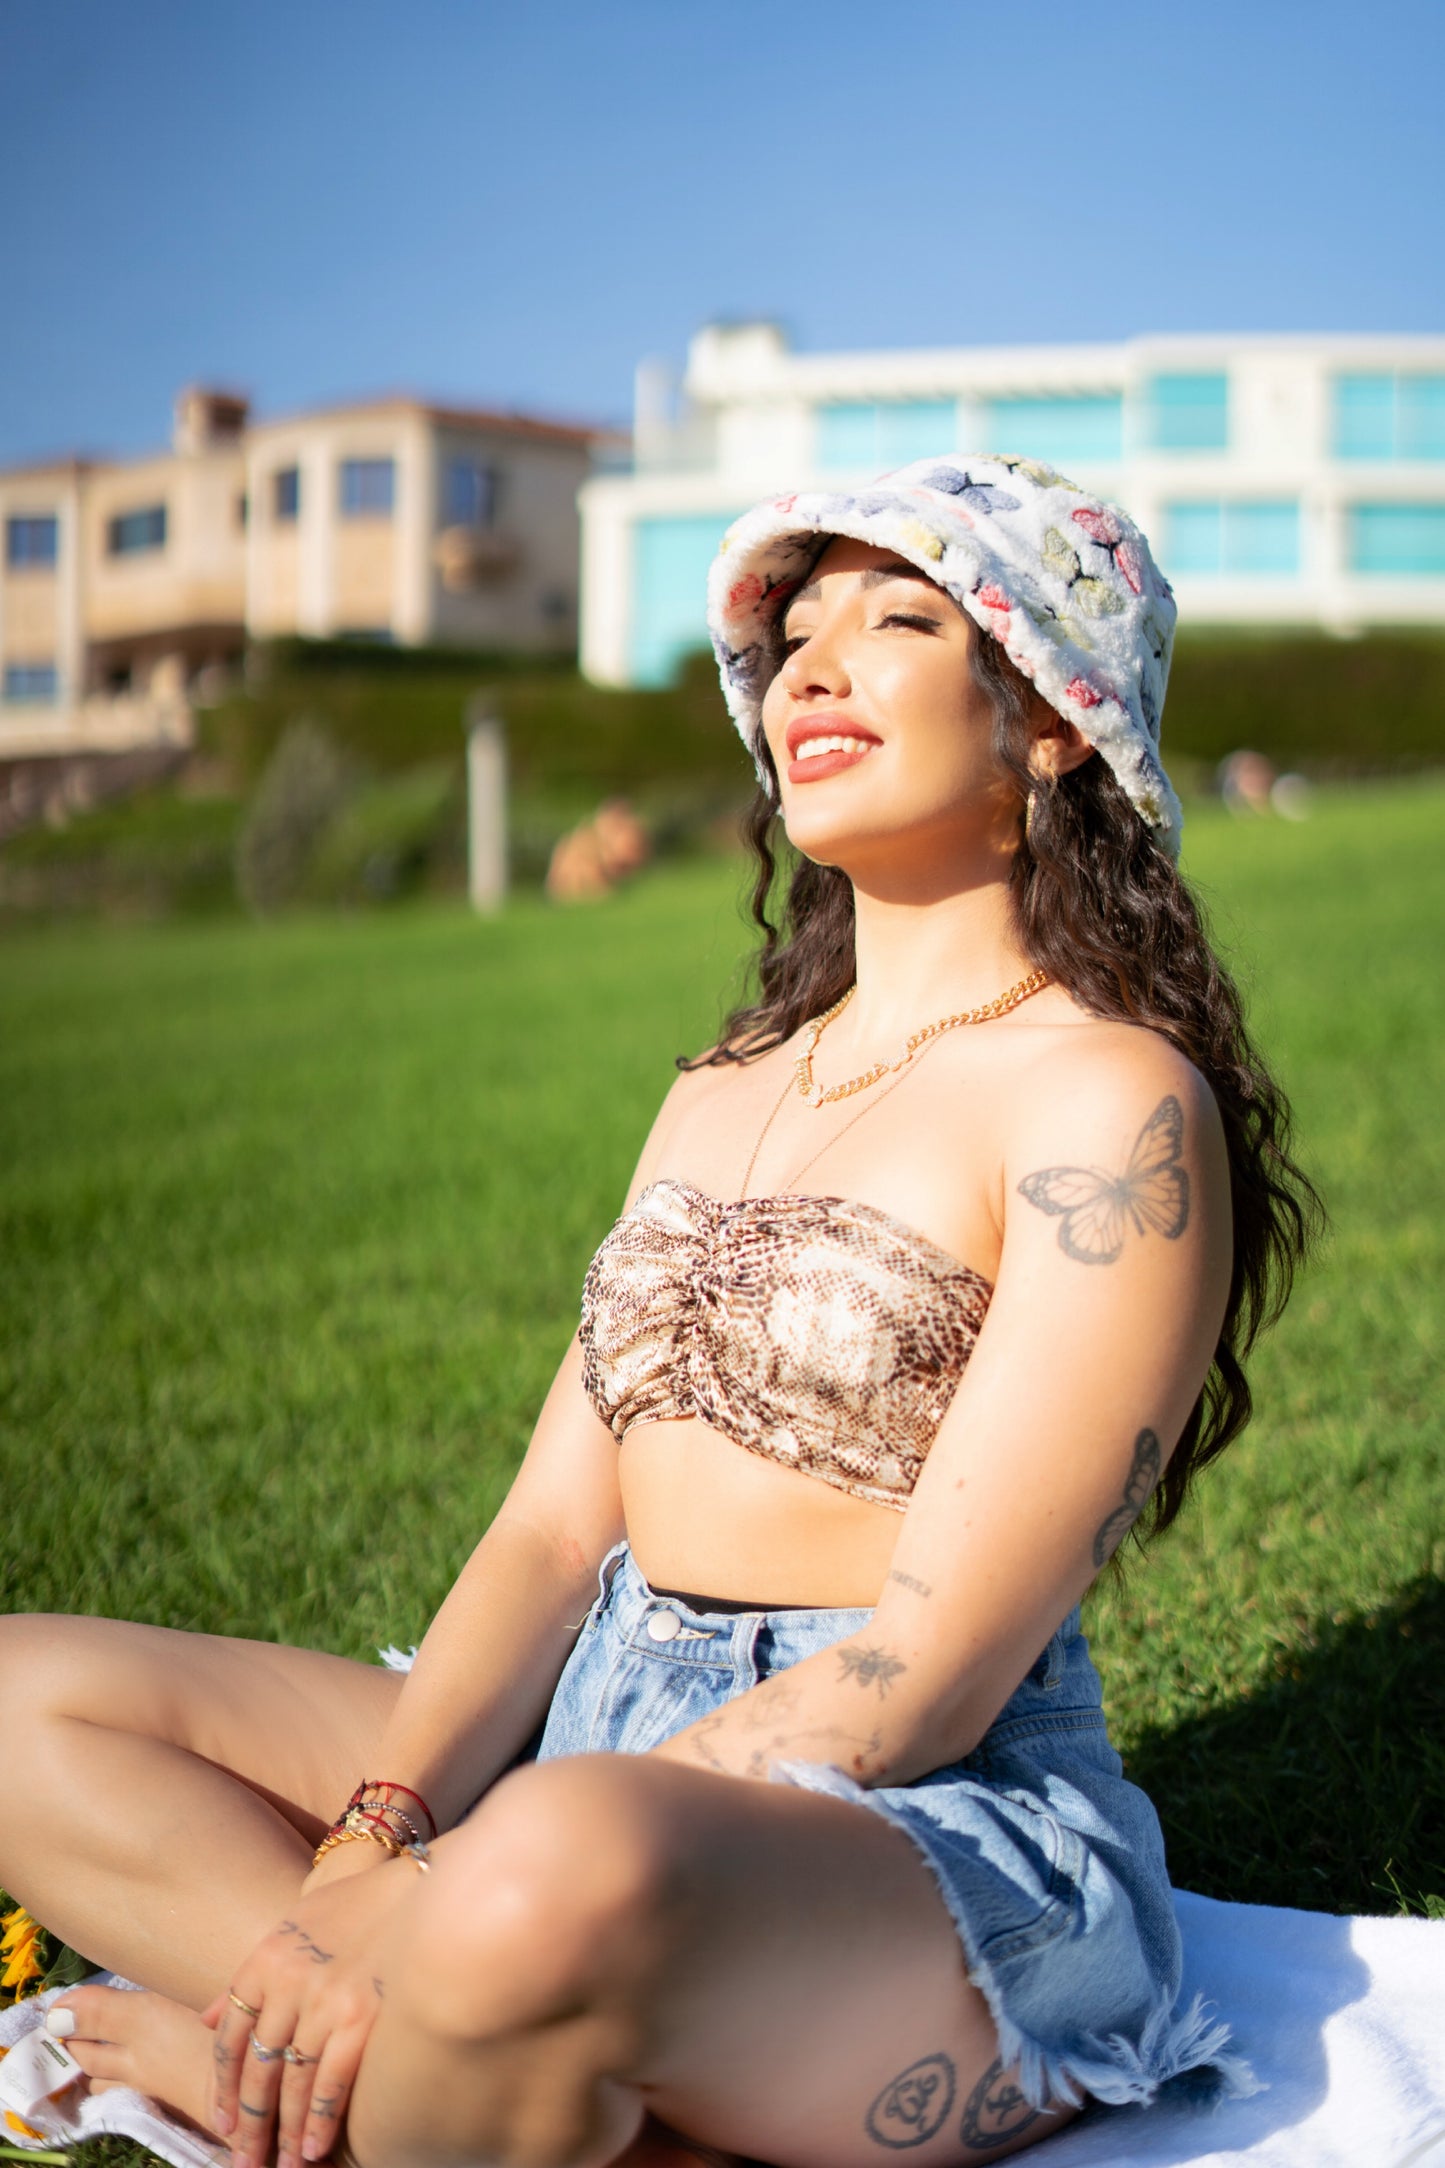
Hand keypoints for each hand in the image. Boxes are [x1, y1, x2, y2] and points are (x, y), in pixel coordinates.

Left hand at [205, 1860, 416, 2167]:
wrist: (418, 1889)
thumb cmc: (358, 1907)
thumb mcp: (293, 1926)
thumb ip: (251, 1974)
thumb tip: (207, 2017)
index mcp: (264, 1960)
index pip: (230, 2038)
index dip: (224, 2088)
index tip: (222, 2124)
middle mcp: (286, 1983)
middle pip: (257, 2069)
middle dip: (249, 2125)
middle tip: (243, 2162)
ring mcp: (323, 2001)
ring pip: (292, 2084)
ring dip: (284, 2132)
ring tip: (280, 2166)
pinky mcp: (361, 2016)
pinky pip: (330, 2082)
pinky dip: (319, 2120)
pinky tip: (313, 2148)